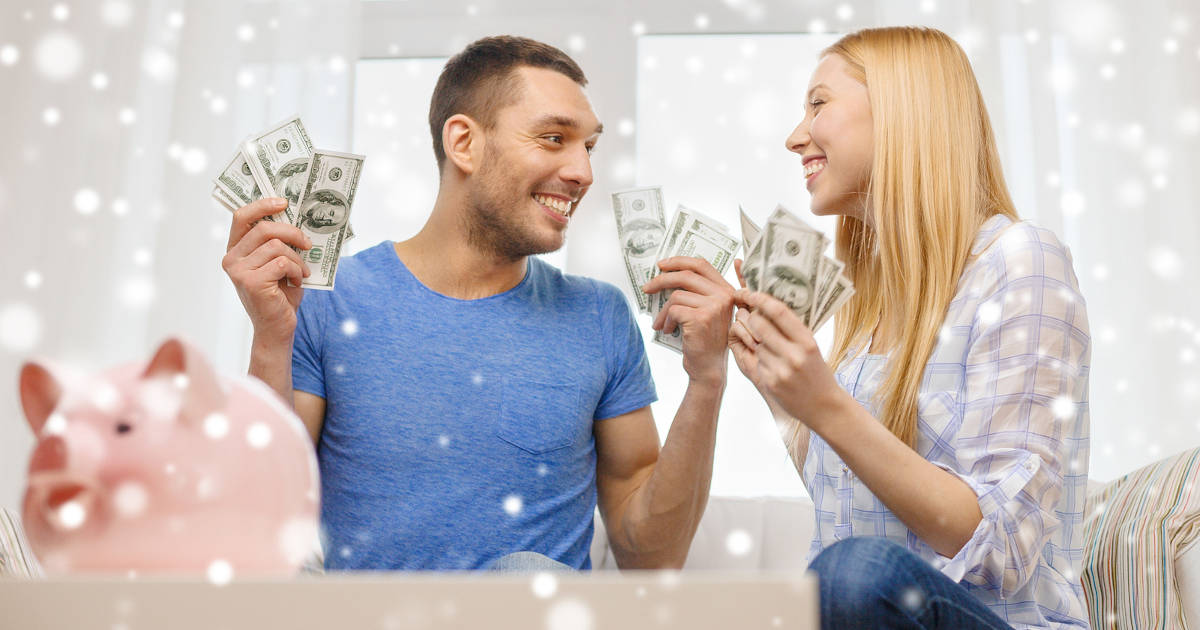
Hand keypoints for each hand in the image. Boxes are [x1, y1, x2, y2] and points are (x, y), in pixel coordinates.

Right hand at [221, 198, 311, 341]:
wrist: (277, 327)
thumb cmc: (280, 293)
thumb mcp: (277, 262)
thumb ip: (278, 242)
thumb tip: (296, 217)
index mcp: (235, 250)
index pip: (242, 217)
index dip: (263, 205)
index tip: (285, 202)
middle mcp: (231, 259)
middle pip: (264, 228)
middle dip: (292, 233)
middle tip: (307, 244)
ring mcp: (239, 271)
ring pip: (277, 246)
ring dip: (296, 259)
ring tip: (300, 272)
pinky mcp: (251, 282)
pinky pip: (282, 263)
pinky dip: (296, 271)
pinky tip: (296, 282)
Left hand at [642, 257, 736, 385]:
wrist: (709, 367)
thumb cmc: (704, 339)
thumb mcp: (707, 311)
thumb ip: (697, 292)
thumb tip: (667, 274)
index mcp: (726, 290)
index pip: (701, 264)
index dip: (679, 261)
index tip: (662, 265)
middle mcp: (724, 295)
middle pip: (685, 275)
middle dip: (661, 280)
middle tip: (647, 288)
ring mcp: (714, 306)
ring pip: (676, 296)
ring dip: (663, 311)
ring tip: (661, 322)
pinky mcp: (701, 318)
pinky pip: (674, 310)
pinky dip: (666, 320)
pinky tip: (669, 330)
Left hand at [731, 289, 846, 429]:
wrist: (824, 407)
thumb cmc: (817, 373)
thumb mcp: (811, 347)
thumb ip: (792, 330)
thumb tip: (766, 306)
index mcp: (807, 341)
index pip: (779, 312)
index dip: (761, 299)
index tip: (752, 293)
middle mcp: (794, 355)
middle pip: (760, 325)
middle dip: (752, 318)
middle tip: (751, 316)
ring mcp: (781, 370)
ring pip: (756, 344)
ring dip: (758, 342)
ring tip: (772, 349)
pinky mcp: (771, 382)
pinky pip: (757, 361)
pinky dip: (761, 360)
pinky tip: (773, 366)